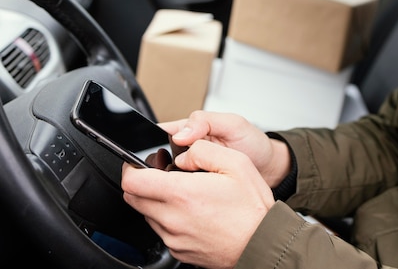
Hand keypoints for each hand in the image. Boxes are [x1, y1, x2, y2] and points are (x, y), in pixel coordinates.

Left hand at [121, 140, 274, 268]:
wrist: (262, 243)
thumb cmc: (252, 208)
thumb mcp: (236, 163)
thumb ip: (203, 150)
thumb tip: (183, 154)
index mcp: (183, 194)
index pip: (132, 181)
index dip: (131, 167)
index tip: (139, 163)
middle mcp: (172, 219)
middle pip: (133, 198)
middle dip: (142, 182)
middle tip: (162, 174)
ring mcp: (174, 238)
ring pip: (147, 214)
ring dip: (156, 201)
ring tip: (184, 194)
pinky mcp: (179, 251)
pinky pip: (162, 231)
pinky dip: (169, 219)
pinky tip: (193, 212)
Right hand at [158, 111, 290, 186]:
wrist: (268, 169)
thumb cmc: (252, 143)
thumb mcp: (233, 124)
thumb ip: (206, 122)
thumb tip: (181, 134)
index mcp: (189, 129)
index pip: (159, 133)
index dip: (150, 143)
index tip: (154, 153)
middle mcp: (186, 149)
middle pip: (159, 157)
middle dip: (159, 166)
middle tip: (174, 171)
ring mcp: (190, 170)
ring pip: (167, 176)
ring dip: (169, 180)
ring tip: (183, 183)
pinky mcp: (196, 186)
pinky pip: (180, 189)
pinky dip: (181, 191)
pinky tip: (188, 194)